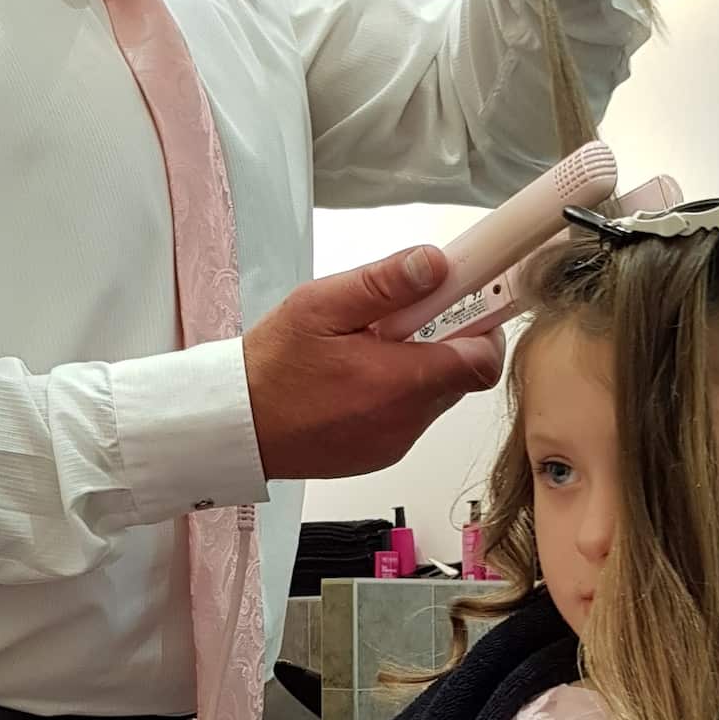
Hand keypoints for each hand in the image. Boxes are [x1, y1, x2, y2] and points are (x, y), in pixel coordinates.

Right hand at [243, 248, 502, 482]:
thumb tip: (435, 264)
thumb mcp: (320, 305)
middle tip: (401, 320)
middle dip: (442, 343)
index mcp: (399, 381)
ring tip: (367, 351)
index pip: (482, 360)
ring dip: (417, 370)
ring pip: (435, 397)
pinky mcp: (380, 455)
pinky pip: (409, 419)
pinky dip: (396, 396)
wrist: (235, 426)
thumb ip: (384, 283)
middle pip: (460, 376)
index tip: (468, 301)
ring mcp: (394, 442)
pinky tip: (355, 382)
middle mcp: (405, 420)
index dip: (482, 327)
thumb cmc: (271, 367)